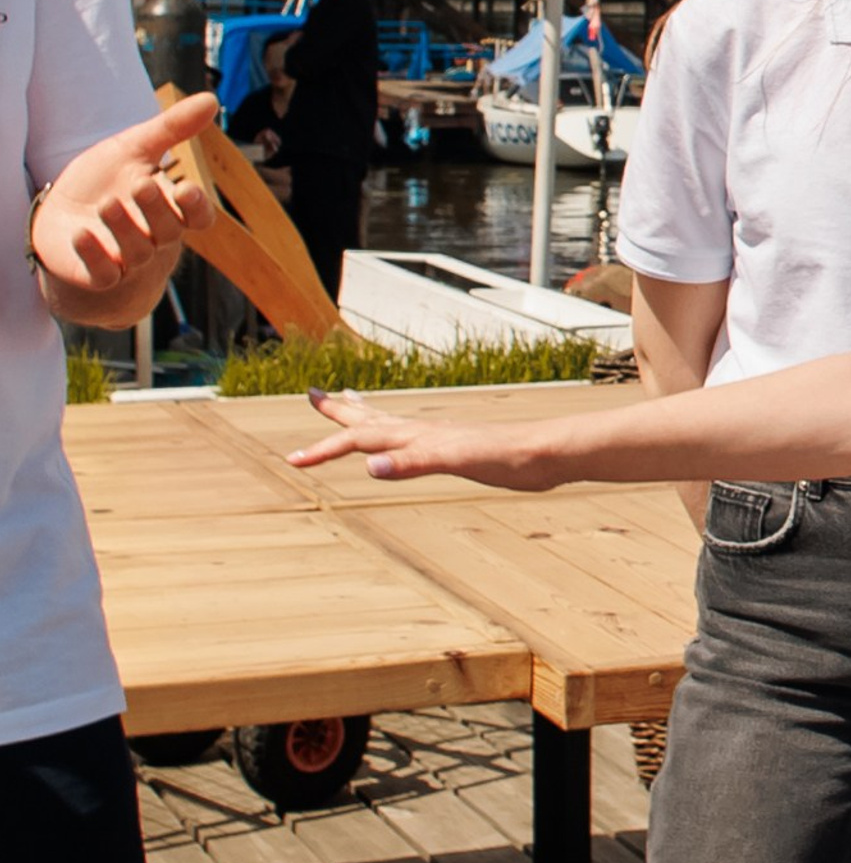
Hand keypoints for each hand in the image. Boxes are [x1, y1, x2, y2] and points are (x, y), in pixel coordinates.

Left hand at [32, 92, 216, 291]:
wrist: (58, 219)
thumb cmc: (103, 182)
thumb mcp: (134, 150)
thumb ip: (171, 129)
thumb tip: (211, 99)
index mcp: (170, 210)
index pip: (198, 217)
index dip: (196, 207)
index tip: (185, 187)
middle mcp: (154, 238)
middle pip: (169, 231)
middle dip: (156, 209)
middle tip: (139, 184)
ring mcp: (126, 261)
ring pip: (138, 252)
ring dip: (124, 227)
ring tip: (106, 204)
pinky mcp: (97, 276)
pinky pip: (104, 274)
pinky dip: (95, 256)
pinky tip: (82, 233)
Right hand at [288, 390, 565, 489]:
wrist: (545, 453)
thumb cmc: (505, 456)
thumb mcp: (456, 461)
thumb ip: (413, 463)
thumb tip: (369, 467)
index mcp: (417, 435)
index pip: (359, 441)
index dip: (324, 450)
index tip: (292, 461)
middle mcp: (424, 432)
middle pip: (371, 419)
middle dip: (338, 412)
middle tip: (312, 396)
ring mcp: (440, 438)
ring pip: (391, 424)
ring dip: (364, 417)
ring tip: (349, 403)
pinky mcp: (457, 448)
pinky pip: (414, 440)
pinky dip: (396, 436)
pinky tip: (403, 441)